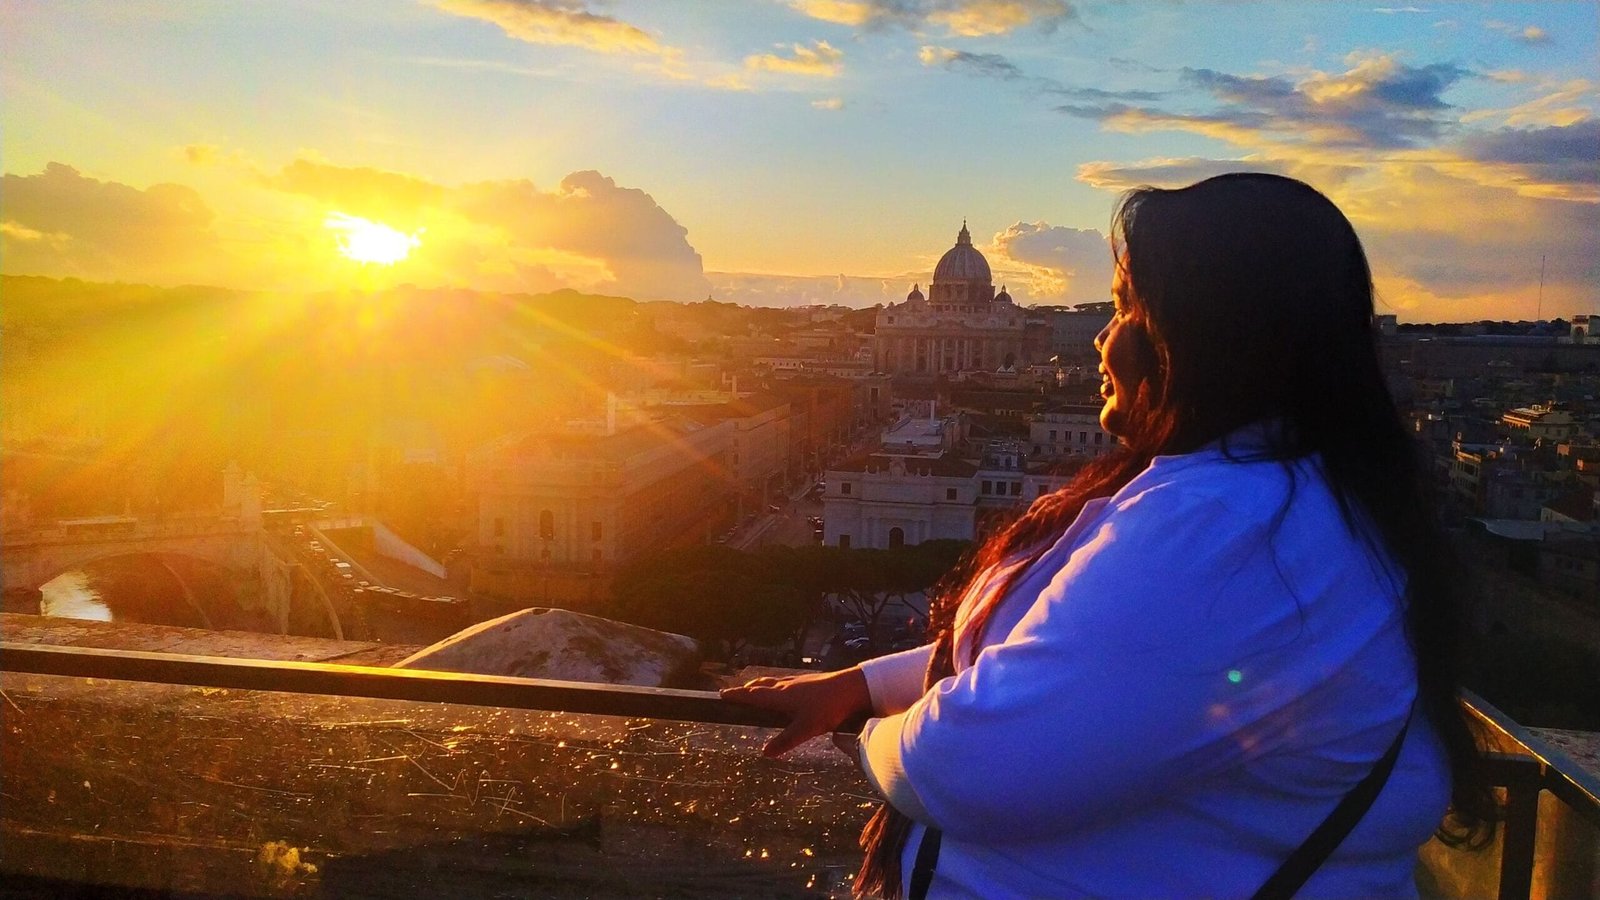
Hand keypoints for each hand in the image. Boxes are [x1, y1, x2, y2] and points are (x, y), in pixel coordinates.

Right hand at [720, 667, 871, 757]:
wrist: (853, 687)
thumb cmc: (828, 708)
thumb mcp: (806, 729)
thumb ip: (785, 741)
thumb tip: (765, 752)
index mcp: (781, 696)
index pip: (753, 695)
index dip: (737, 695)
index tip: (722, 694)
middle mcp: (787, 686)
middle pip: (762, 685)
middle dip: (748, 689)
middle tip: (738, 692)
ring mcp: (800, 682)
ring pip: (775, 682)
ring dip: (763, 685)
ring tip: (758, 688)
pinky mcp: (811, 681)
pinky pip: (788, 682)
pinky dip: (779, 684)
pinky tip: (788, 689)